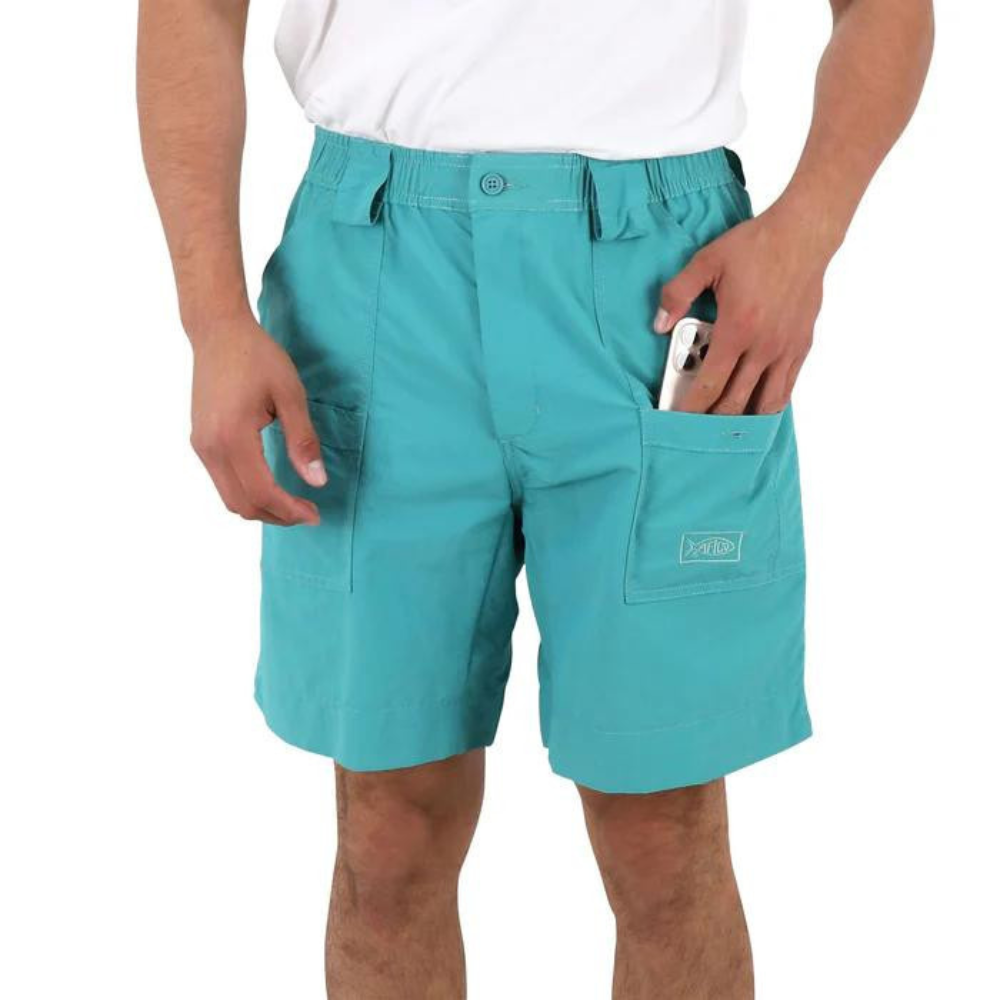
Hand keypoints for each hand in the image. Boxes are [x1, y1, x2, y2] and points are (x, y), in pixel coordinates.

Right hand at [189, 316, 324, 525]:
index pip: (261, 492)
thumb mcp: (290, 394)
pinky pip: (222, 482)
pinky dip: (248, 493)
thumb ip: (303, 440)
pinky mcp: (200, 442)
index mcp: (232, 436)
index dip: (289, 510)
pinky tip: (272, 487)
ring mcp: (200, 446)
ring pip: (229, 498)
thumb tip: (316, 481)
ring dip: (262, 508)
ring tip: (293, 504)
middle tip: (308, 513)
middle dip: (277, 516)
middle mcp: (209, 447)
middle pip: (242, 504)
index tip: (314, 514)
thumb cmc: (257, 357)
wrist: (218, 332)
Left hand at [653, 201, 833, 414]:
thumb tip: (660, 323)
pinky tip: (756, 404)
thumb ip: (677, 294)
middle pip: (736, 403)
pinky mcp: (802, 345)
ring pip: (766, 403)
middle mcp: (764, 346)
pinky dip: (770, 402)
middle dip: (713, 421)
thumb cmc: (756, 246)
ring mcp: (786, 349)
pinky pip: (787, 387)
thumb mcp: (706, 262)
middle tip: (696, 427)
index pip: (709, 386)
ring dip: (744, 418)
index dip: (690, 408)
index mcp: (737, 330)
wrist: (804, 233)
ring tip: (726, 423)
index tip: (678, 420)